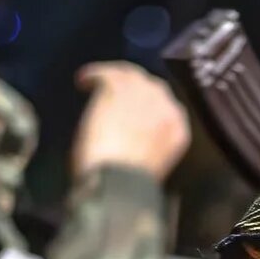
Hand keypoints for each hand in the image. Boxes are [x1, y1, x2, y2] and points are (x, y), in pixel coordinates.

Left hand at [71, 62, 191, 181]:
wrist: (119, 181)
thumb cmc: (129, 185)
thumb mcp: (149, 165)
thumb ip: (145, 146)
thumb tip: (130, 141)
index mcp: (177, 130)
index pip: (165, 107)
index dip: (146, 106)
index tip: (131, 108)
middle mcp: (166, 107)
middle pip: (150, 86)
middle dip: (133, 88)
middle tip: (115, 92)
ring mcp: (144, 94)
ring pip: (130, 75)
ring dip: (113, 77)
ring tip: (97, 82)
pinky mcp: (120, 87)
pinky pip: (105, 73)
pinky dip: (92, 75)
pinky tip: (82, 80)